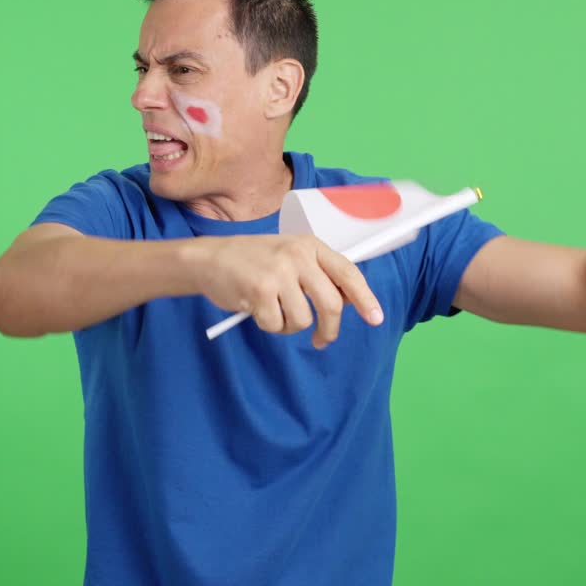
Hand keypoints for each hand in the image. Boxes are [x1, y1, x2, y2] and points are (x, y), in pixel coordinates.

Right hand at [189, 234, 384, 347]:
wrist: (209, 258)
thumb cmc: (252, 261)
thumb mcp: (289, 256)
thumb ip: (317, 274)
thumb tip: (349, 301)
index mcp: (309, 245)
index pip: (347, 272)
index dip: (365, 298)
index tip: (376, 318)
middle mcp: (297, 256)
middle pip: (331, 304)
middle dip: (329, 329)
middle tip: (322, 340)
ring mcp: (278, 273)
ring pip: (303, 320)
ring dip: (289, 326)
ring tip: (274, 311)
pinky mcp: (260, 291)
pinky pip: (277, 325)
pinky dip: (269, 325)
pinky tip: (256, 309)